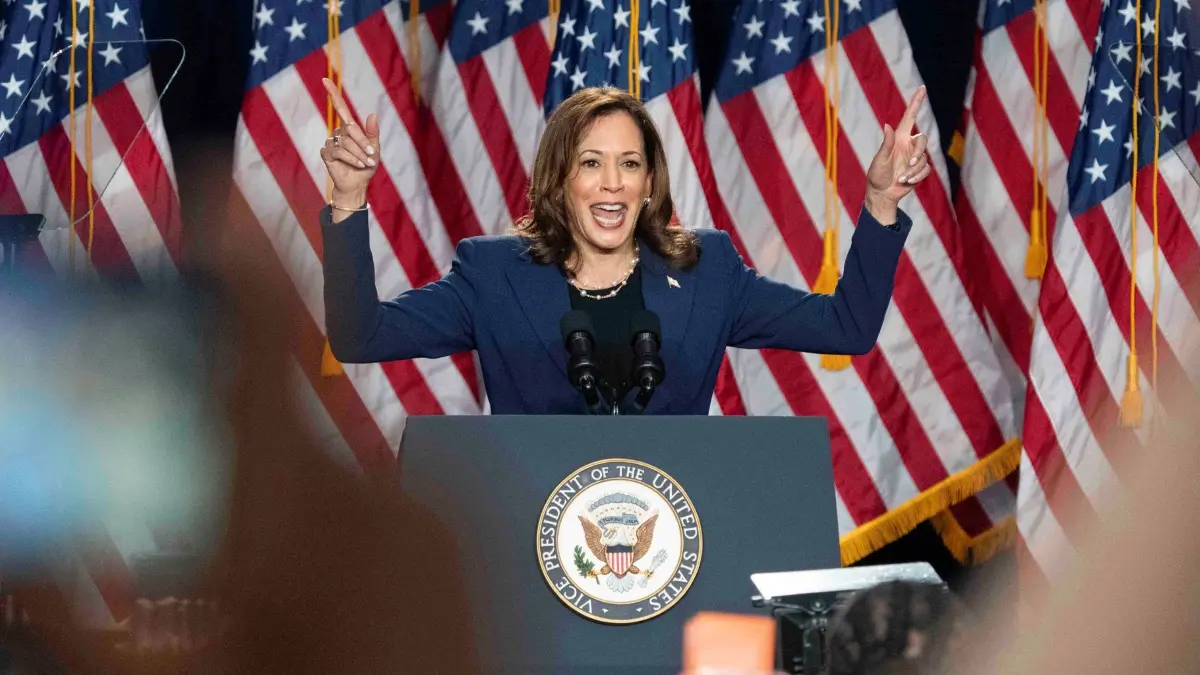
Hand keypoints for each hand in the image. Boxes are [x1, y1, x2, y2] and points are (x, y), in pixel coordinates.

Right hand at [320, 77, 379, 207]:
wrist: (358, 184)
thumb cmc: (366, 165)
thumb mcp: (374, 149)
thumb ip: (373, 133)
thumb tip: (372, 114)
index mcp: (349, 128)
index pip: (340, 108)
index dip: (333, 94)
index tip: (325, 80)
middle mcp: (338, 133)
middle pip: (350, 129)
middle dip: (363, 142)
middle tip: (372, 155)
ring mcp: (330, 142)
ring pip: (345, 142)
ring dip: (359, 153)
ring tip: (366, 163)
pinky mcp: (326, 153)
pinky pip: (338, 151)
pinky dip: (351, 158)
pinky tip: (357, 164)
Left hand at [865, 86, 929, 220]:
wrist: (882, 194)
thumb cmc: (877, 176)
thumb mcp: (880, 160)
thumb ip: (886, 144)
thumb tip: (887, 126)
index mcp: (899, 139)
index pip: (910, 117)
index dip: (916, 102)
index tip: (922, 88)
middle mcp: (908, 145)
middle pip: (923, 140)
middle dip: (918, 153)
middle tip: (910, 164)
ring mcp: (915, 157)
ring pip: (924, 158)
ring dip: (914, 170)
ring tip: (901, 178)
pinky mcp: (919, 170)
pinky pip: (926, 170)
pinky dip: (917, 177)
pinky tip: (907, 182)